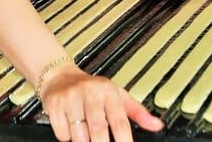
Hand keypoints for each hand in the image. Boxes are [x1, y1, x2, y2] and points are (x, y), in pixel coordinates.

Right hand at [40, 62, 162, 141]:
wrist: (60, 76)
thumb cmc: (92, 89)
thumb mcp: (118, 95)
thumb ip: (138, 112)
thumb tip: (157, 125)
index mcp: (108, 92)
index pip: (120, 121)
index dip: (123, 140)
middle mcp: (90, 93)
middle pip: (98, 129)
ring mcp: (71, 98)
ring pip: (79, 134)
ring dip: (83, 140)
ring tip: (85, 135)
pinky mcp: (54, 105)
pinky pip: (62, 133)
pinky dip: (66, 137)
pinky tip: (70, 128)